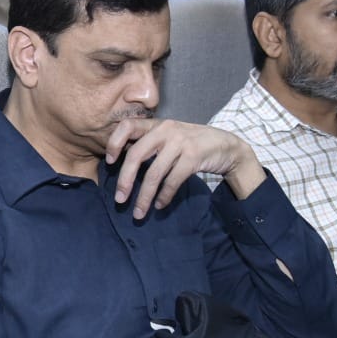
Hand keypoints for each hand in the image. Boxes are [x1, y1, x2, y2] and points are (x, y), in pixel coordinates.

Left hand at [105, 118, 264, 217]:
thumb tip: (123, 162)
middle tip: (119, 199)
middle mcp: (166, 130)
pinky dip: (164, 196)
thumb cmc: (192, 143)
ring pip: (154, 173)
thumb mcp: (170, 137)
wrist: (226, 145)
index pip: (128, 125)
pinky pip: (172, 180)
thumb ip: (150, 144)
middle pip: (136, 154)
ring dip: (144, 196)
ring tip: (139, 212)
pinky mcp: (194, 156)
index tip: (109, 162)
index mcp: (156, 124)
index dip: (114, 142)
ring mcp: (180, 142)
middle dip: (125, 180)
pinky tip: (159, 205)